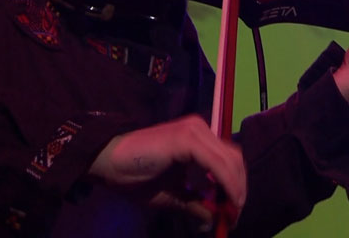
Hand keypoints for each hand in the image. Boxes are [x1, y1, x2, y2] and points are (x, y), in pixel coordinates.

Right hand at [88, 115, 245, 229]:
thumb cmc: (135, 177)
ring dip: (236, 188)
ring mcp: (194, 131)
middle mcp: (200, 130)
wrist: (109, 162)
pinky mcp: (187, 139)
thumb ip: (194, 203)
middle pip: (234, 158)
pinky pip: (216, 163)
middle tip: (234, 216)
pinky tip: (227, 200)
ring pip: (230, 160)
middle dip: (239, 188)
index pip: (228, 159)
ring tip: (231, 212)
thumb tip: (213, 220)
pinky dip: (226, 183)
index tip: (234, 212)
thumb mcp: (172, 195)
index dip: (236, 185)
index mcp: (198, 138)